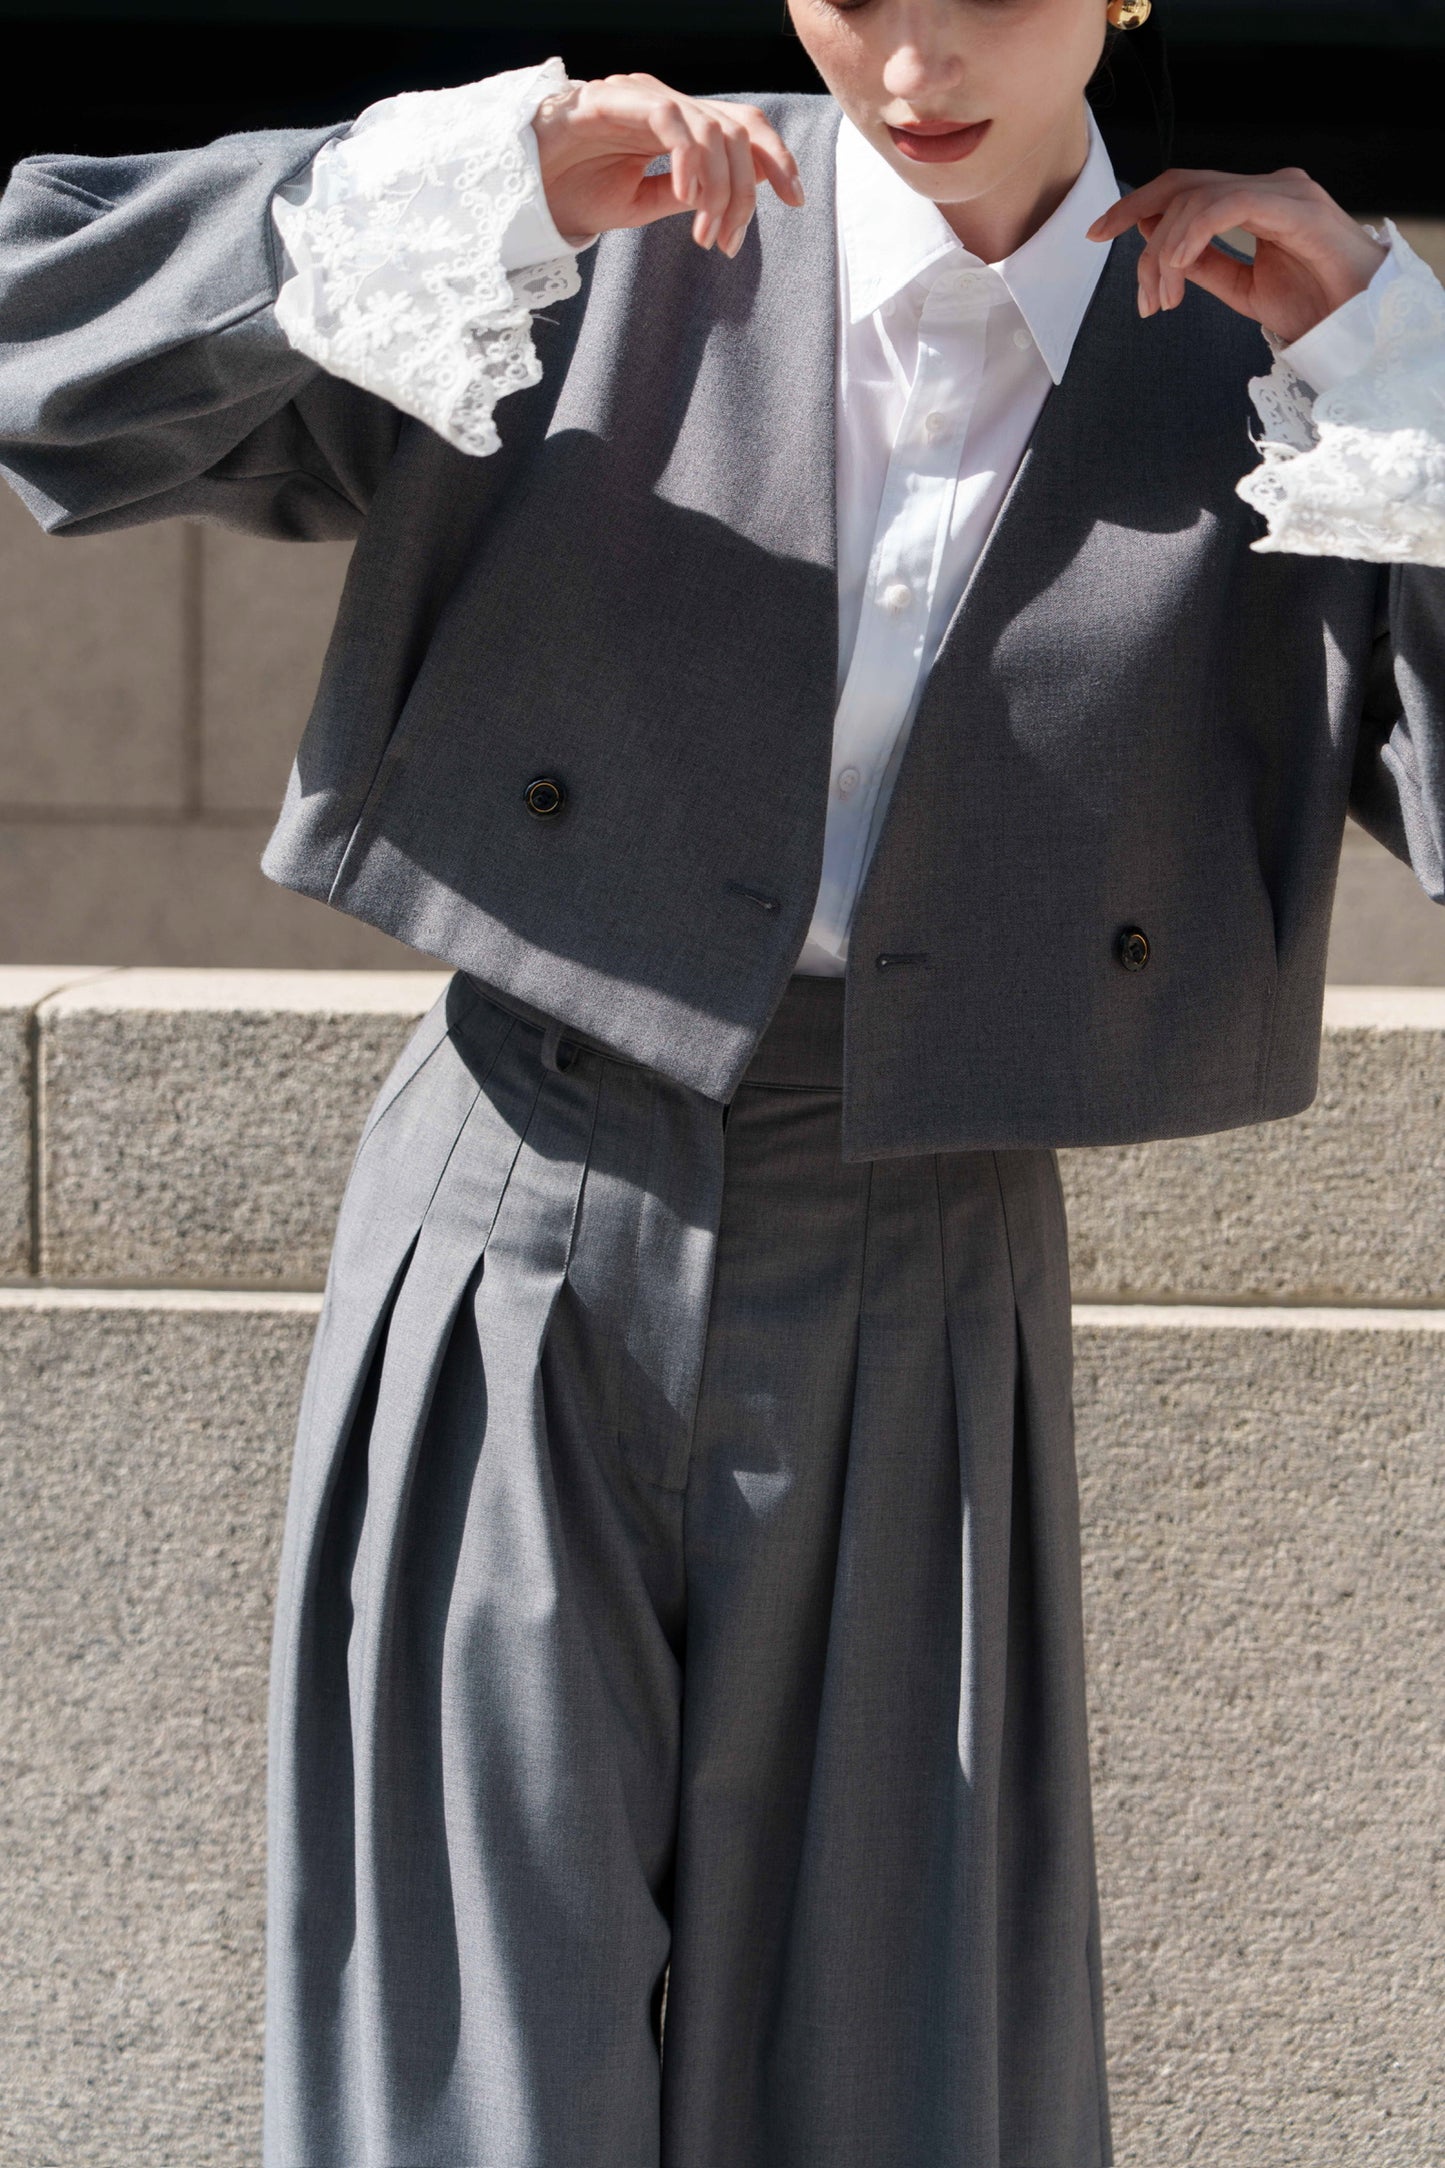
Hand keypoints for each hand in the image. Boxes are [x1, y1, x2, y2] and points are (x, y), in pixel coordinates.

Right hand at [533, 73, 804, 257]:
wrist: (522, 188)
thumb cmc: (576, 192)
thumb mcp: (641, 205)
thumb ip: (688, 196)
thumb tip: (734, 196)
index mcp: (678, 128)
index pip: (742, 129)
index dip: (775, 159)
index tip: (796, 201)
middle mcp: (667, 104)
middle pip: (735, 132)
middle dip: (745, 192)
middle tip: (727, 243)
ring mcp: (643, 96)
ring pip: (710, 127)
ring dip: (718, 187)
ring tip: (704, 232)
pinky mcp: (616, 97)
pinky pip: (671, 119)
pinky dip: (688, 159)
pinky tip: (687, 199)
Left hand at [1086, 168, 1387, 345]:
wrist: (1360, 325)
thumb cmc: (1314, 306)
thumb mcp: (1243, 289)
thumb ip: (1206, 265)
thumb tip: (1162, 250)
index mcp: (1255, 202)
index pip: (1185, 189)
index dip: (1137, 206)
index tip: (1098, 234)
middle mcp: (1267, 187)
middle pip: (1183, 186)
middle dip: (1134, 215)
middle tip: (1110, 256)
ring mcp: (1283, 191)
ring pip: (1199, 198)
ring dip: (1165, 251)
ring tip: (1162, 300)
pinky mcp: (1296, 206)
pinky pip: (1231, 203)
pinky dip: (1194, 231)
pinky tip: (1177, 264)